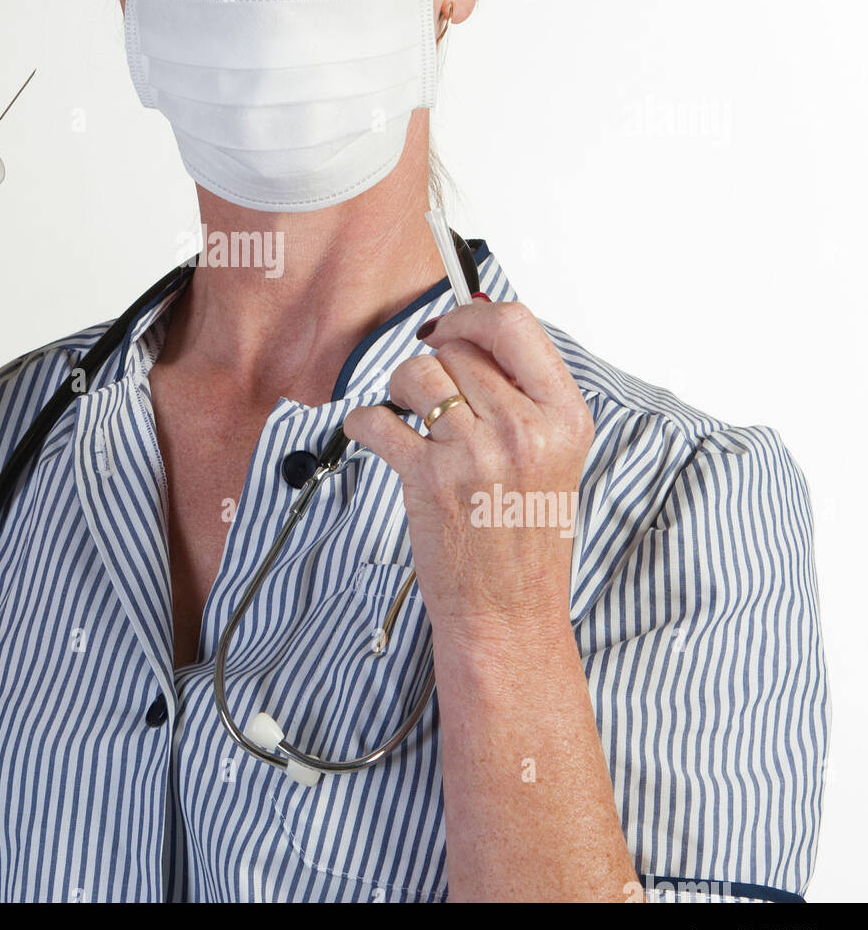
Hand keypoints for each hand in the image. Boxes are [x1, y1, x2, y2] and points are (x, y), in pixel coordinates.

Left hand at [342, 298, 593, 646]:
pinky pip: (375, 417)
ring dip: (400, 390)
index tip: (451, 329)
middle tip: (430, 396)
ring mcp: (475, 453)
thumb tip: (471, 331)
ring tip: (410, 418)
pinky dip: (365, 423)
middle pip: (458, 348)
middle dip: (433, 363)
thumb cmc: (525, 537)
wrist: (508, 614)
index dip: (471, 315)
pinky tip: (381, 439)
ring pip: (415, 373)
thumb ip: (523, 395)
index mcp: (564, 417)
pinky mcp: (428, 478)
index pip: (514, 323)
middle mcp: (524, 430)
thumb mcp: (555, 456)